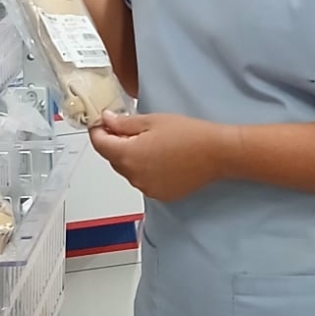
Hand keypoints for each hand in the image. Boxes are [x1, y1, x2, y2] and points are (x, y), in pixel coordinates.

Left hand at [89, 111, 233, 201]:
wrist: (216, 153)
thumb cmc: (189, 134)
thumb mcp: (152, 121)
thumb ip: (124, 123)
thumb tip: (106, 121)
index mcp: (128, 154)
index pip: (99, 144)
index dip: (98, 131)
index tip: (102, 123)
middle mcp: (133, 175)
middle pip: (113, 158)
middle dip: (116, 143)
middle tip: (129, 129)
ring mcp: (146, 188)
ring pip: (128, 171)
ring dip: (131, 158)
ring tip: (152, 144)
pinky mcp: (159, 194)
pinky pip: (143, 181)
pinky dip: (145, 170)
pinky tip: (161, 158)